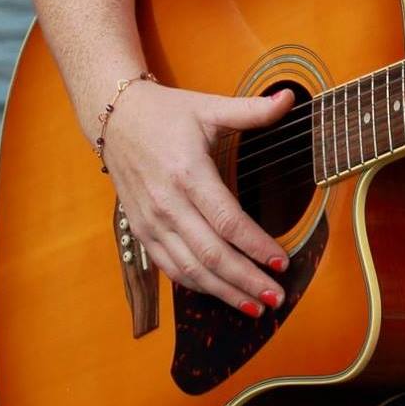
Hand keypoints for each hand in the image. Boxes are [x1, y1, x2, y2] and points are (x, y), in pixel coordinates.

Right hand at [100, 79, 295, 316]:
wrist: (114, 119)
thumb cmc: (168, 113)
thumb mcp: (210, 107)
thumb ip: (252, 110)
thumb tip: (290, 98)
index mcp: (189, 175)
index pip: (228, 221)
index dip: (256, 246)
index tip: (282, 263)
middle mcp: (167, 205)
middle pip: (211, 254)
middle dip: (245, 280)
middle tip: (276, 298)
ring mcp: (151, 222)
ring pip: (189, 269)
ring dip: (223, 292)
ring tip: (254, 306)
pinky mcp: (141, 231)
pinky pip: (169, 267)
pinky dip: (195, 285)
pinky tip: (219, 294)